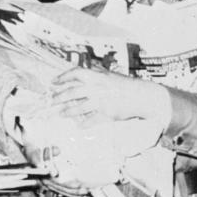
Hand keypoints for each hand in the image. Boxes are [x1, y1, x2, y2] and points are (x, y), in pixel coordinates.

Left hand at [50, 67, 169, 123]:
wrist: (145, 97)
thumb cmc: (128, 86)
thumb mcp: (112, 76)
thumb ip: (99, 74)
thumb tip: (87, 70)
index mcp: (99, 77)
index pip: (75, 74)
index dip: (63, 77)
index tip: (53, 82)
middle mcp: (98, 88)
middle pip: (72, 92)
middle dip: (59, 97)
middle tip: (51, 101)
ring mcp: (102, 101)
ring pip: (79, 107)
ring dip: (68, 112)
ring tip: (60, 114)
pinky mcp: (107, 113)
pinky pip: (92, 120)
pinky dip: (85, 124)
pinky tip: (79, 126)